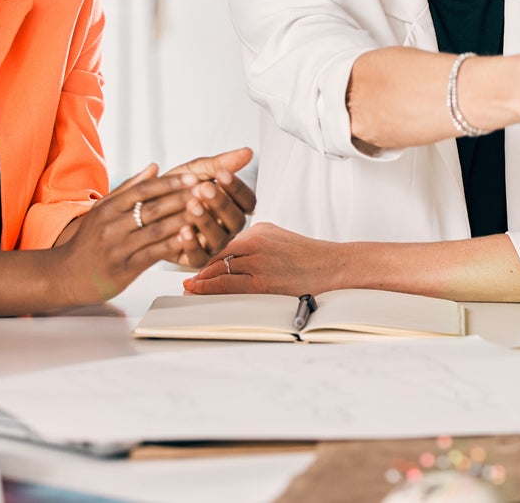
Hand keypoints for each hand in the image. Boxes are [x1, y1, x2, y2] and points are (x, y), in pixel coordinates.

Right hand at [54, 165, 206, 304]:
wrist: (65, 275)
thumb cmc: (90, 241)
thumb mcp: (103, 211)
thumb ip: (129, 188)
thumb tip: (155, 166)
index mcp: (109, 208)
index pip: (144, 190)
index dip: (171, 183)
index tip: (194, 178)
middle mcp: (112, 225)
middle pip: (153, 208)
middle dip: (183, 198)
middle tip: (208, 191)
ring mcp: (118, 247)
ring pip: (156, 230)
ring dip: (184, 220)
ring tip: (207, 213)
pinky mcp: (124, 268)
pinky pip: (154, 254)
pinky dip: (174, 245)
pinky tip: (191, 239)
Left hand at [162, 147, 255, 267]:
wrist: (144, 206)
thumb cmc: (175, 188)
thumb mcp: (196, 171)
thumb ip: (221, 163)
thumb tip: (248, 152)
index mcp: (233, 206)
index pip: (247, 201)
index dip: (237, 188)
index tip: (222, 173)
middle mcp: (226, 227)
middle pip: (237, 221)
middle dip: (221, 203)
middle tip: (205, 188)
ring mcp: (212, 244)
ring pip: (219, 239)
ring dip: (207, 222)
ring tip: (192, 205)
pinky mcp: (193, 258)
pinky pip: (198, 257)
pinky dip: (192, 244)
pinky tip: (183, 230)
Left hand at [182, 222, 342, 296]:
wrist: (334, 267)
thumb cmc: (309, 257)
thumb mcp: (280, 237)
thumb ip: (256, 241)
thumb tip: (233, 252)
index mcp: (259, 229)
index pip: (225, 241)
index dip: (206, 249)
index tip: (193, 258)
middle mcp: (256, 241)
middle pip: (217, 254)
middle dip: (199, 265)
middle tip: (186, 276)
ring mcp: (258, 261)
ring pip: (218, 269)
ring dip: (200, 279)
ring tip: (188, 286)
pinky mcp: (262, 281)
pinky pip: (227, 284)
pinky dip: (208, 288)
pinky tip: (196, 290)